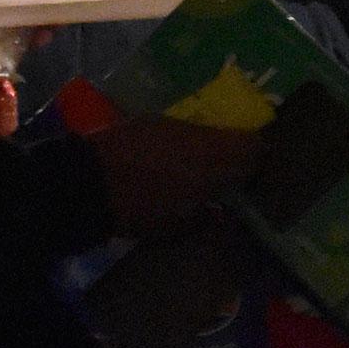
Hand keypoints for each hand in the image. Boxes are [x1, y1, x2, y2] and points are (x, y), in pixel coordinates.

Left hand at [86, 116, 260, 236]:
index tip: (262, 178)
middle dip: (241, 154)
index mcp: (211, 160)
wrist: (86, 183)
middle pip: (235, 136)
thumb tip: (223, 215)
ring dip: (212, 149)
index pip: (254, 148)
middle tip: (237, 177)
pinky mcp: (151, 120)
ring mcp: (174, 123)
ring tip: (203, 171)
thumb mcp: (174, 227)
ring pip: (208, 132)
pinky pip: (182, 130)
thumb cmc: (135, 210)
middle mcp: (199, 135)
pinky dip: (186, 145)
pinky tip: (174, 162)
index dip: (263, 161)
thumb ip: (205, 218)